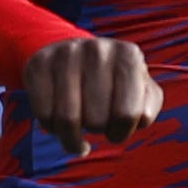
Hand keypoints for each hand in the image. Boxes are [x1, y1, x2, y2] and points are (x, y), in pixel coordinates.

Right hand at [21, 35, 158, 153]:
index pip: (127, 116)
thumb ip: (149, 105)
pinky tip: (59, 123)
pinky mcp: (39, 64)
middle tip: (96, 122)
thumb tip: (142, 118)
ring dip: (73, 138)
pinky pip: (43, 114)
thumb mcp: (139, 88)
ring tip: (78, 133)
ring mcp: (66, 54)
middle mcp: (98, 50)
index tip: (116, 130)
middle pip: (96, 121)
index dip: (121, 133)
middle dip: (97, 130)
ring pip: (67, 121)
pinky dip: (52, 128)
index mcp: (128, 56)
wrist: (72, 52)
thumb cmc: (112, 80)